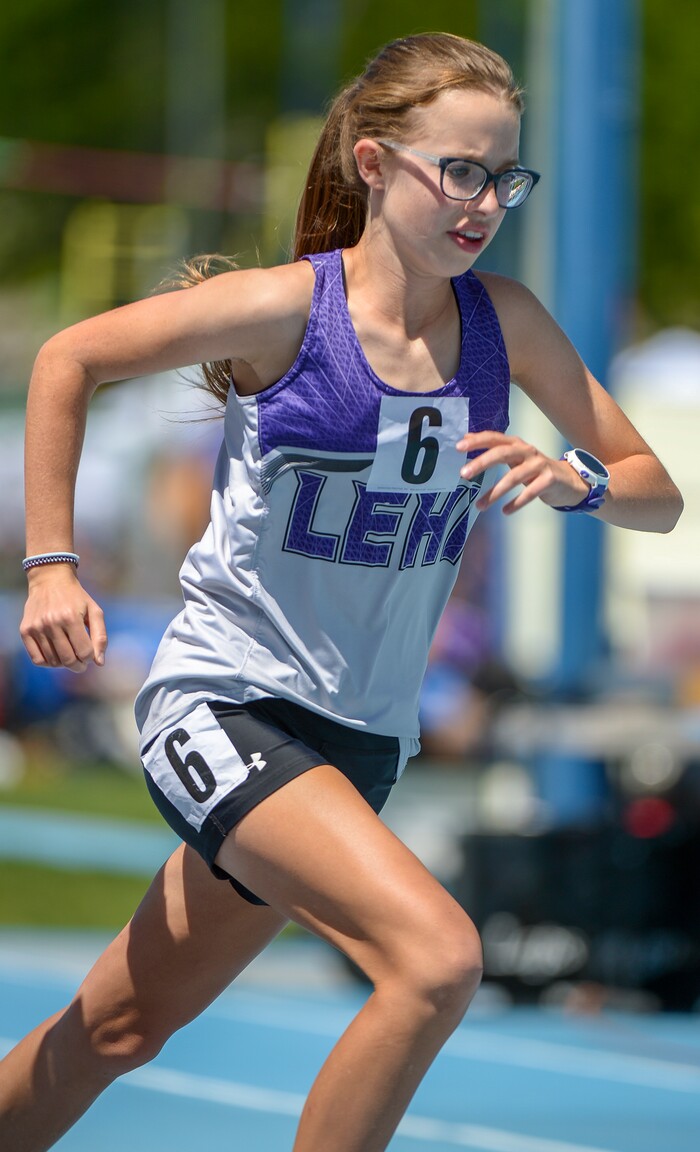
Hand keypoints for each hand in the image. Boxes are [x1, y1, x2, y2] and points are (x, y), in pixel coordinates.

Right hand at [20, 566, 107, 672]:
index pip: (84, 652)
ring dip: (64, 664)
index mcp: (71, 617)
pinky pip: (37, 659)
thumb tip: (100, 663)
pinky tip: (55, 655)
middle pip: (68, 660)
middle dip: (78, 666)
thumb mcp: (94, 611)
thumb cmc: (76, 597)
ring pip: (53, 662)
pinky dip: (48, 663)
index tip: (90, 655)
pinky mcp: (25, 631)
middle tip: (81, 663)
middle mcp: (51, 623)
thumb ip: (100, 636)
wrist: (50, 580)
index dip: (90, 658)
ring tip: (69, 654)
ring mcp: (36, 628)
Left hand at [457, 431, 589, 514]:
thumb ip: (493, 449)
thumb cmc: (535, 469)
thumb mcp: (515, 457)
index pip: (494, 438)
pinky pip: (530, 492)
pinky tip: (505, 511)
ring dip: (495, 492)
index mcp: (517, 444)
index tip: (458, 447)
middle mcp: (528, 451)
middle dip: (482, 463)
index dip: (477, 441)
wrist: (568, 480)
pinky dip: (516, 503)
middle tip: (463, 474)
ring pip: (514, 477)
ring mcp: (540, 465)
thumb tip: (465, 438)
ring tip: (480, 506)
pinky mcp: (549, 480)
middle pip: (502, 453)